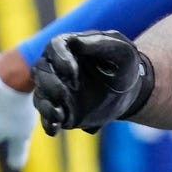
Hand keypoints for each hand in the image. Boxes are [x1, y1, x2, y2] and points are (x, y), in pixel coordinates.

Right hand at [31, 30, 153, 134]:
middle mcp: (57, 67)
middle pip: (40, 70)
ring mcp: (57, 89)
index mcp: (71, 47)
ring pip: (40, 94)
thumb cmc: (125, 65)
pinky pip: (47, 117)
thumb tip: (76, 42)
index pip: (54, 46)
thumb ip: (102, 42)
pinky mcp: (61, 109)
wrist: (130, 91)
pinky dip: (48, 123)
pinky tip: (55, 129)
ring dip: (46, 105)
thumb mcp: (123, 50)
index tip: (73, 73)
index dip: (60, 59)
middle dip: (49, 84)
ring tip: (59, 114)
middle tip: (65, 94)